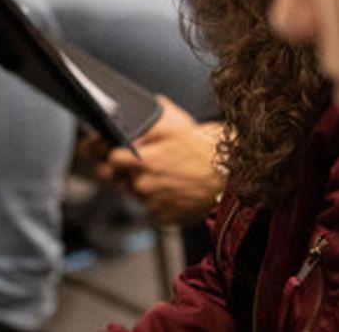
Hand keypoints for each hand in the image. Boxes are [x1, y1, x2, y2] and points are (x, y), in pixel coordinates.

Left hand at [96, 96, 225, 224]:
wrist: (229, 175)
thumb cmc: (203, 149)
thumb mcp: (173, 123)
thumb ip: (144, 122)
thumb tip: (126, 121)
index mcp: (142, 161)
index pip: (109, 160)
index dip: (110, 153)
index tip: (115, 150)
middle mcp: (144, 186)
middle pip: (119, 179)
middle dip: (125, 170)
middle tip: (146, 161)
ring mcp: (154, 205)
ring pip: (137, 194)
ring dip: (143, 184)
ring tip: (166, 172)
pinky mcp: (165, 218)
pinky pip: (153, 209)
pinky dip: (159, 200)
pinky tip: (173, 187)